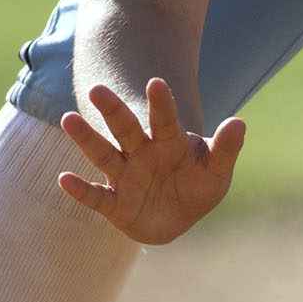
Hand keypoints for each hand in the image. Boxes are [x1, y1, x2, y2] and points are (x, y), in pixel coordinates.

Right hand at [58, 78, 245, 244]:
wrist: (176, 218)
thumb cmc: (197, 187)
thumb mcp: (217, 171)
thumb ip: (226, 149)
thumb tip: (239, 122)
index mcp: (169, 142)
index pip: (165, 120)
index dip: (161, 103)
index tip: (156, 83)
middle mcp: (142, 153)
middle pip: (125, 129)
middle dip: (113, 111)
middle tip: (97, 89)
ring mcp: (125, 176)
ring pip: (104, 154)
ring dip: (87, 139)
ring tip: (68, 119)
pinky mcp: (114, 204)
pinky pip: (95, 197)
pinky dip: (81, 190)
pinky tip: (63, 179)